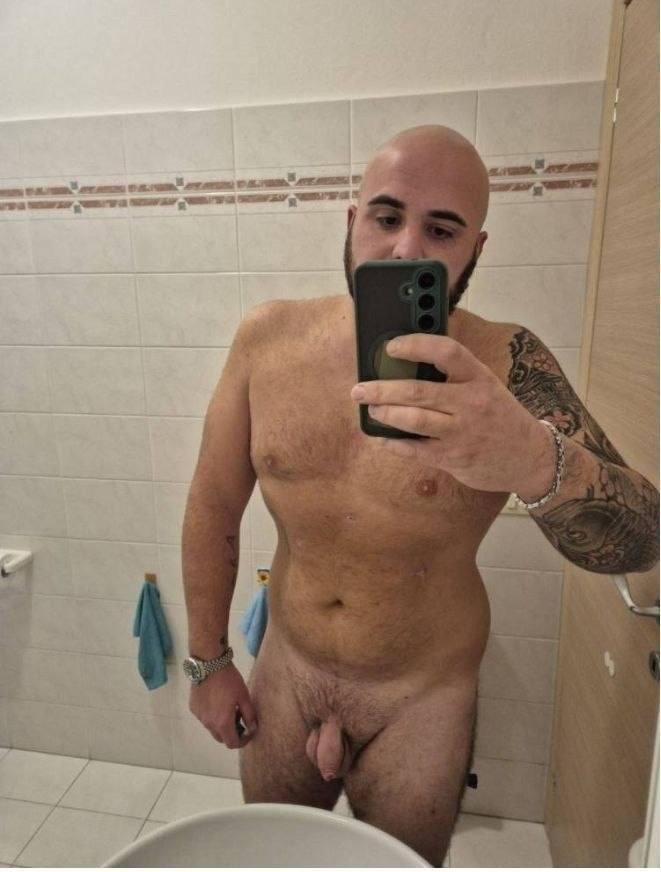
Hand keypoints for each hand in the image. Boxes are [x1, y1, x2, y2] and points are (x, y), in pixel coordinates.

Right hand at [189, 664, 257, 749]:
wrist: (209, 664)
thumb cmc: (230, 680)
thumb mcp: (244, 697)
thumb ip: (250, 716)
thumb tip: (252, 729)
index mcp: (222, 723)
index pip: (232, 743)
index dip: (242, 741)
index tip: (248, 731)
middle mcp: (208, 724)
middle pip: (221, 738)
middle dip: (232, 733)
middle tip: (239, 718)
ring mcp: (199, 716)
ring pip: (212, 728)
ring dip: (221, 724)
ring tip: (228, 707)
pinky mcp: (193, 708)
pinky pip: (204, 718)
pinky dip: (212, 715)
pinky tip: (216, 700)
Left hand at [350, 332, 551, 493]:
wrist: (530, 456)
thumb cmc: (500, 417)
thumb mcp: (486, 387)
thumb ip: (455, 377)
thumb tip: (408, 366)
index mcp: (479, 377)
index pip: (447, 351)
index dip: (416, 345)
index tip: (392, 346)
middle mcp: (471, 403)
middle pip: (418, 391)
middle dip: (382, 389)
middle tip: (360, 388)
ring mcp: (462, 432)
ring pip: (413, 420)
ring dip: (385, 413)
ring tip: (371, 409)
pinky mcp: (454, 458)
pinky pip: (415, 450)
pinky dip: (394, 443)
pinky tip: (382, 437)